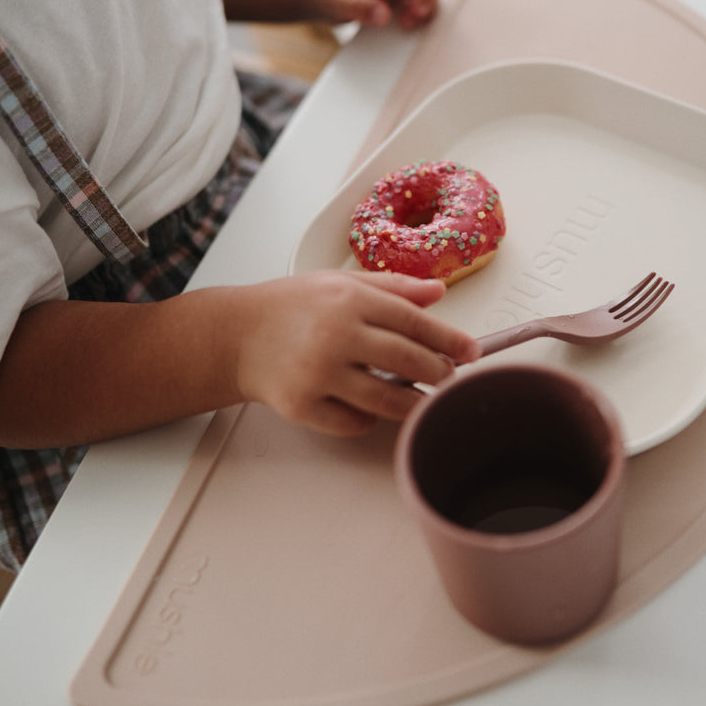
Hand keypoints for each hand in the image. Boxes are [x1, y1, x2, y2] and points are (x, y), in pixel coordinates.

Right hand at [235, 270, 479, 434]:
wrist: (234, 336)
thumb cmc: (288, 307)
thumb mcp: (339, 283)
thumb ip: (391, 288)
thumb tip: (437, 293)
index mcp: (349, 300)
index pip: (415, 322)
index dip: (450, 339)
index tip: (471, 352)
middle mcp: (336, 335)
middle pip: (408, 361)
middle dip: (438, 374)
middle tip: (449, 378)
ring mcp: (318, 373)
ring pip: (386, 400)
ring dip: (414, 405)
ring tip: (425, 402)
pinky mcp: (302, 406)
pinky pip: (353, 422)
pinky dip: (368, 419)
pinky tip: (370, 408)